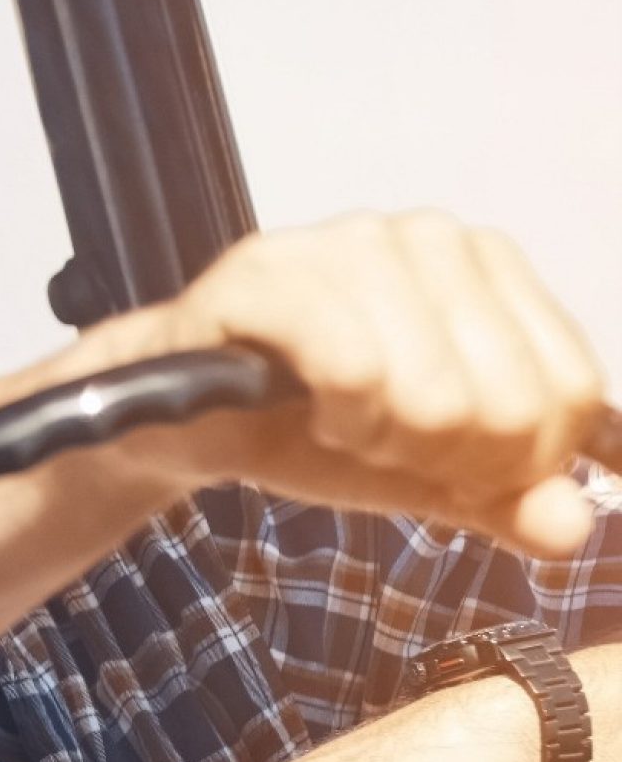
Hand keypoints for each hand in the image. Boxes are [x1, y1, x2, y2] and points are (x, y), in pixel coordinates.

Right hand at [101, 213, 608, 555]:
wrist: (190, 416)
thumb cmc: (315, 427)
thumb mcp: (434, 473)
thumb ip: (511, 498)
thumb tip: (569, 526)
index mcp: (495, 269)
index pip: (571, 393)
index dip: (510, 463)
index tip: (443, 459)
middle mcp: (434, 235)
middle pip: (505, 403)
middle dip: (438, 456)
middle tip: (379, 441)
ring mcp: (351, 242)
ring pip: (432, 392)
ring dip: (377, 440)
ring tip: (337, 422)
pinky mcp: (273, 272)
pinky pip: (351, 369)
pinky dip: (334, 418)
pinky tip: (305, 409)